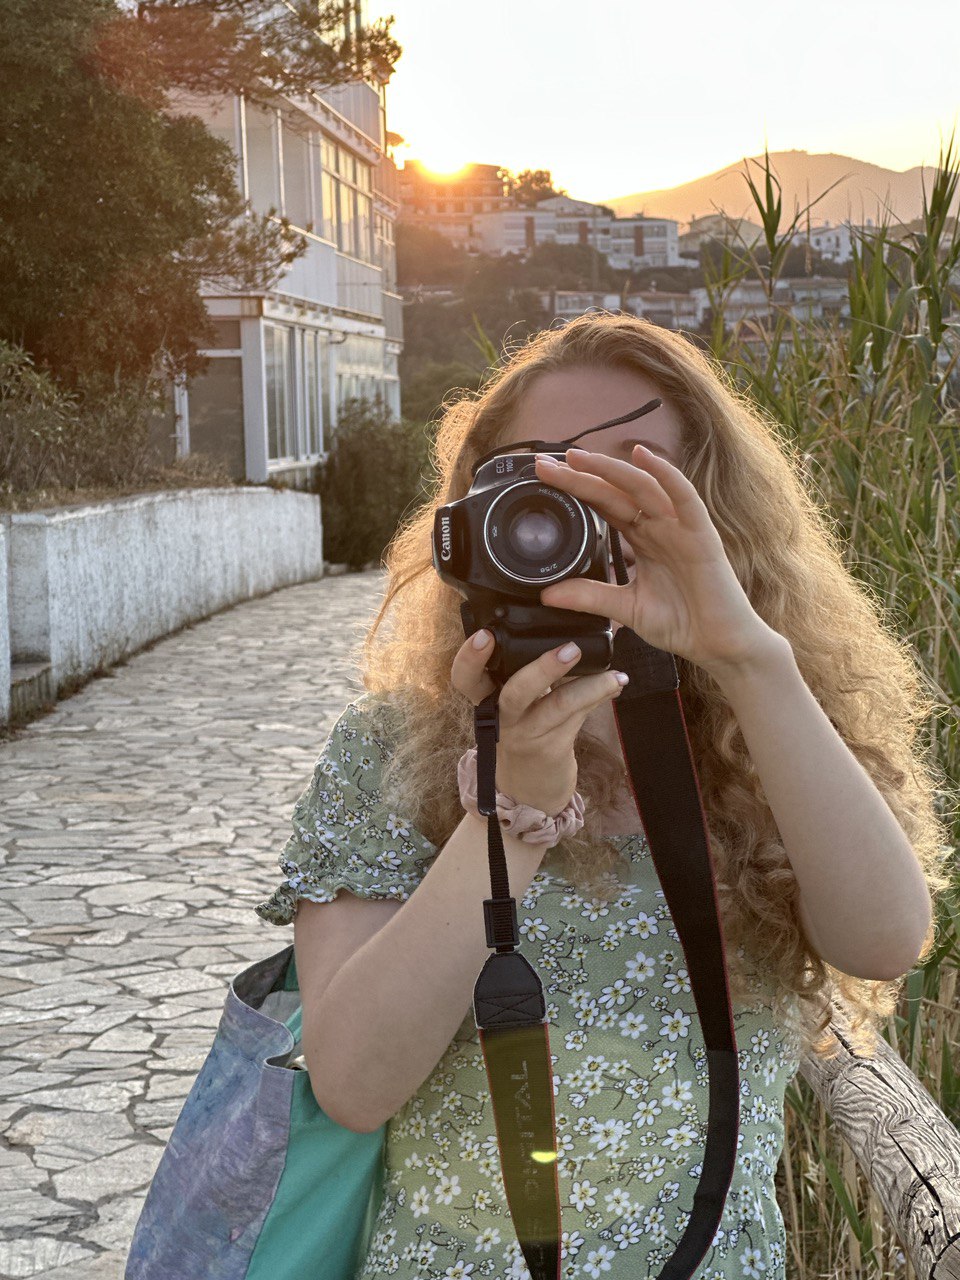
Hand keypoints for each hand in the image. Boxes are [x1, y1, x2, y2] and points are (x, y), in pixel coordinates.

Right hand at [450, 629, 626, 814]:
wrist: (529, 791)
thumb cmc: (524, 733)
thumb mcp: (514, 704)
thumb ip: (525, 671)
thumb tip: (560, 627)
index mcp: (487, 699)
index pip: (465, 678)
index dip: (469, 658)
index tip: (484, 635)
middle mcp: (502, 719)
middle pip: (516, 691)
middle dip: (543, 669)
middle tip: (570, 648)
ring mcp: (527, 736)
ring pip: (558, 706)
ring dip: (589, 686)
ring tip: (610, 673)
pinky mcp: (551, 750)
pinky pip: (578, 718)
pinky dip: (599, 696)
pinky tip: (616, 684)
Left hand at [533, 447, 783, 675]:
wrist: (719, 646)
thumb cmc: (682, 623)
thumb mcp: (625, 608)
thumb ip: (589, 597)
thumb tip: (547, 594)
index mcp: (642, 538)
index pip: (603, 504)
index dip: (575, 489)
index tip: (543, 477)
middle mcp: (659, 526)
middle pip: (615, 490)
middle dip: (581, 475)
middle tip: (545, 463)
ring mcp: (680, 527)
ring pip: (642, 486)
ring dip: (609, 469)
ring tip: (578, 457)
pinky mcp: (701, 535)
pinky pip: (683, 497)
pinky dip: (665, 474)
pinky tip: (643, 457)